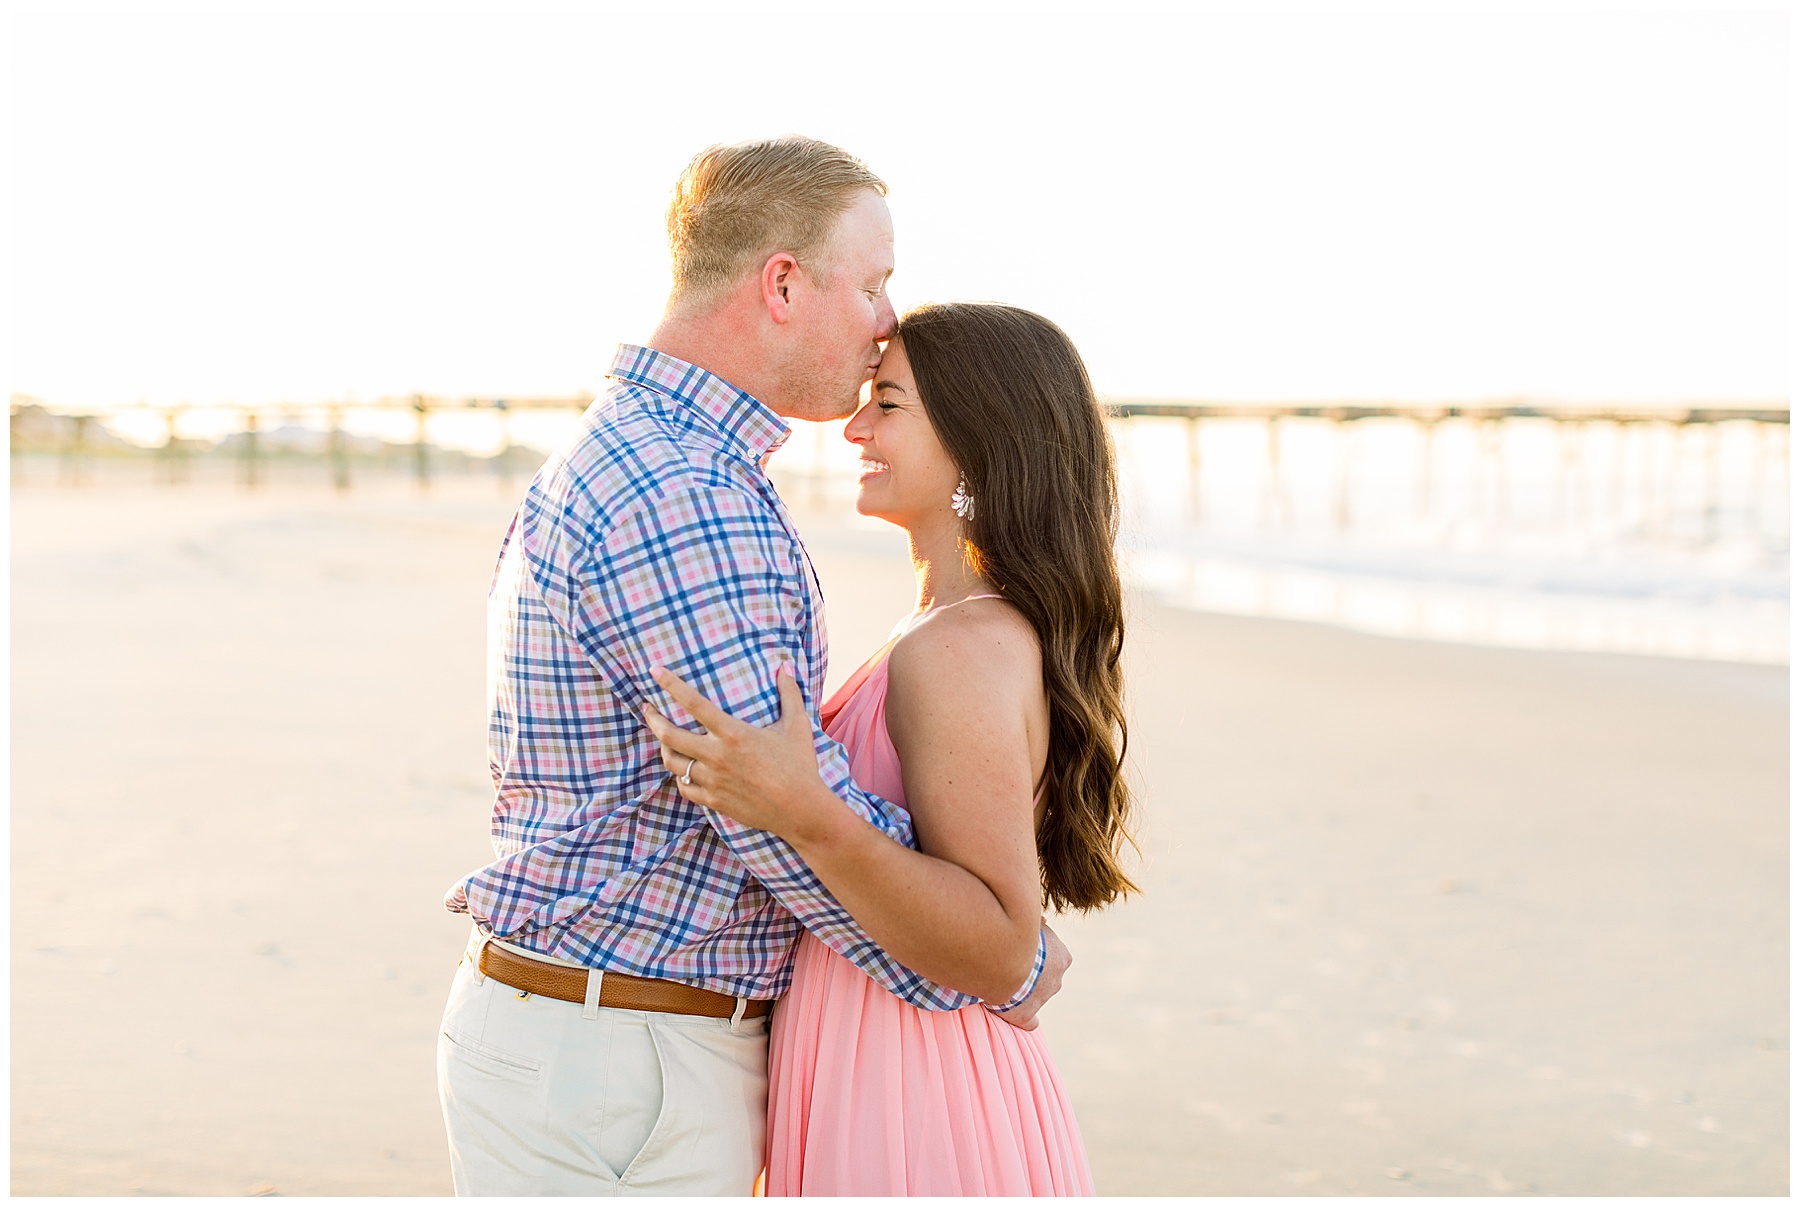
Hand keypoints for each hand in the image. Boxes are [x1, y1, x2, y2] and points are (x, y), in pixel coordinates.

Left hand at [642, 663, 834, 841]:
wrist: (800, 810)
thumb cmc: (800, 765)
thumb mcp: (797, 726)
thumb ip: (789, 693)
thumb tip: (785, 666)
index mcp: (733, 733)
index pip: (693, 703)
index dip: (671, 684)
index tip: (655, 671)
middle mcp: (717, 756)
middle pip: (669, 734)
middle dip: (653, 719)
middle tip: (648, 708)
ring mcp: (712, 780)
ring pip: (672, 762)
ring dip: (663, 747)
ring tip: (663, 738)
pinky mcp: (713, 800)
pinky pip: (684, 787)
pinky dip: (679, 776)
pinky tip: (681, 769)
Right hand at [993, 922, 1070, 1030]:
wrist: (1005, 960)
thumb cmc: (1018, 934)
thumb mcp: (1032, 922)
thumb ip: (1038, 923)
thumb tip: (1042, 920)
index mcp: (1062, 957)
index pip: (1051, 953)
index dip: (1035, 949)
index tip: (1019, 944)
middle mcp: (1057, 979)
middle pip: (1045, 975)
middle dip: (1032, 970)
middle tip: (1008, 959)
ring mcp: (1043, 999)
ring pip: (1035, 995)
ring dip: (1023, 989)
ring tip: (1000, 975)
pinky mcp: (1026, 1016)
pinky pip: (1029, 1022)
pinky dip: (1024, 1019)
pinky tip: (1015, 1015)